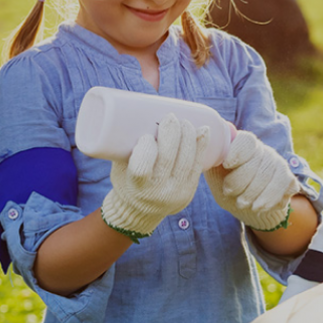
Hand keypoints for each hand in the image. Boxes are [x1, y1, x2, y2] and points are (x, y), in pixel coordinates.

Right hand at [101, 113, 208, 239]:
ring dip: (188, 135)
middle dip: (171, 133)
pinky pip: (198, 165)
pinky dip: (201, 145)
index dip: (146, 146)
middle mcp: (157, 192)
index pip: (142, 166)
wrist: (140, 212)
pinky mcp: (189, 190)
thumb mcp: (119, 167)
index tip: (146, 135)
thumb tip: (132, 110)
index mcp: (135, 187)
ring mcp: (176, 192)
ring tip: (184, 121)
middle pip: (168, 158)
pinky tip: (204, 130)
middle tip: (170, 117)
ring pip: (186, 159)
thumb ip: (126, 146)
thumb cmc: (125, 181)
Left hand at [205, 130, 299, 230]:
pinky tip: (258, 207)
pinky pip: (283, 186)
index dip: (237, 151)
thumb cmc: (223, 183)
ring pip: (271, 174)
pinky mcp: (288, 178)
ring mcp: (276, 164)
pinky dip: (269, 199)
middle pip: (257, 159)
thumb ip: (209, 160)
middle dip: (242, 180)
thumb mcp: (213, 173)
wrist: (242, 203)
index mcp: (242, 144)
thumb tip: (199, 146)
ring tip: (241, 204)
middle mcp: (262, 151)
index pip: (246, 141)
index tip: (227, 164)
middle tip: (229, 192)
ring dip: (255, 192)